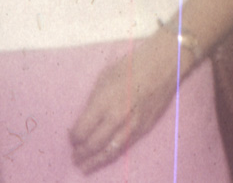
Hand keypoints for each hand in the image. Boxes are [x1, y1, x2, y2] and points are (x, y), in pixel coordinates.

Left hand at [68, 30, 184, 172]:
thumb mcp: (104, 78)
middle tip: (74, 157)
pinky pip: (125, 146)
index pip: (83, 129)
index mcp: (103, 101)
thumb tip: (85, 118)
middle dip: (82, 153)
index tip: (71, 137)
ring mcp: (132, 125)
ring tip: (85, 167)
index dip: (74, 137)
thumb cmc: (129, 66)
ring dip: (95, 160)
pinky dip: (112, 154)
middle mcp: (116, 117)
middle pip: (95, 144)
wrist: (160, 66)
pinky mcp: (144, 129)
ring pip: (110, 151)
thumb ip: (94, 101)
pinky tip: (104, 158)